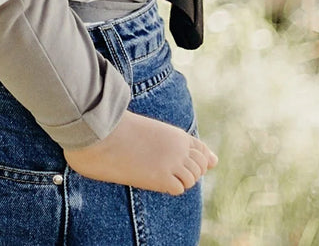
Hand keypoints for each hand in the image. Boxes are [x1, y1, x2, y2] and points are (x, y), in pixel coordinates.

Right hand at [64, 111, 216, 194]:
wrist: (102, 134)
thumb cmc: (123, 131)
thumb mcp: (155, 133)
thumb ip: (182, 146)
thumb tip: (216, 160)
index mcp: (177, 134)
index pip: (202, 152)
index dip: (195, 160)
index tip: (176, 161)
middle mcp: (180, 148)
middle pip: (200, 168)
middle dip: (187, 171)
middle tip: (162, 167)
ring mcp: (172, 162)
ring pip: (191, 179)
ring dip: (177, 179)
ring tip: (154, 170)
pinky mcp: (162, 177)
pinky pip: (178, 188)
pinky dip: (169, 187)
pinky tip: (152, 177)